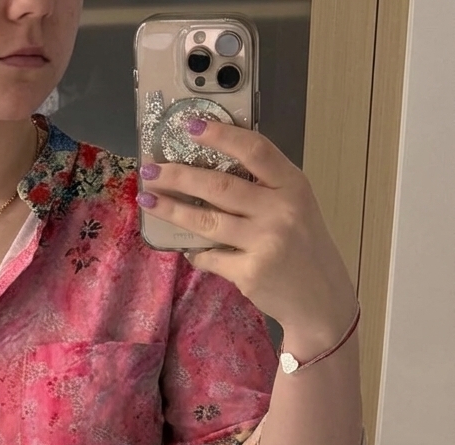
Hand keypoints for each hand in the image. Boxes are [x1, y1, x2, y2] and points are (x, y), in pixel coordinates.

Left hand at [137, 118, 358, 350]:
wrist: (320, 296)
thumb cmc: (302, 247)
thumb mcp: (296, 207)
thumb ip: (263, 188)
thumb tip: (207, 173)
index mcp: (293, 185)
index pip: (255, 150)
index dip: (221, 135)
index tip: (190, 126)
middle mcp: (281, 210)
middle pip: (220, 186)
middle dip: (179, 176)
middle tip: (150, 170)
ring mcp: (265, 242)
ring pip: (206, 222)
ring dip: (171, 210)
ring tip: (148, 200)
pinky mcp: (250, 272)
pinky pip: (210, 257)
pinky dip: (196, 253)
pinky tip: (188, 249)